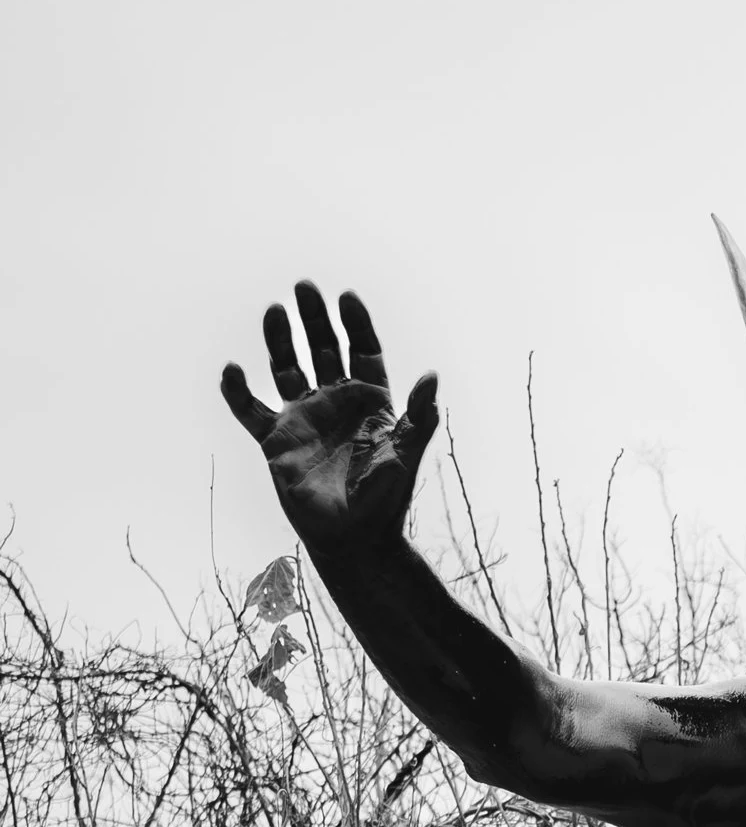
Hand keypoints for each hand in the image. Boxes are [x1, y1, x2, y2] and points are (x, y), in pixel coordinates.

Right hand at [221, 284, 438, 558]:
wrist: (353, 540)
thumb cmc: (384, 501)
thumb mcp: (406, 456)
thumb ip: (420, 417)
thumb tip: (432, 376)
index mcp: (370, 403)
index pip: (363, 351)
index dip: (357, 324)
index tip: (347, 297)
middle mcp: (335, 404)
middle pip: (324, 349)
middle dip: (315, 318)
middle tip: (305, 287)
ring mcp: (304, 419)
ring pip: (287, 368)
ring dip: (279, 340)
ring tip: (275, 310)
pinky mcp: (276, 441)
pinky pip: (249, 410)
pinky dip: (237, 391)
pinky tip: (232, 369)